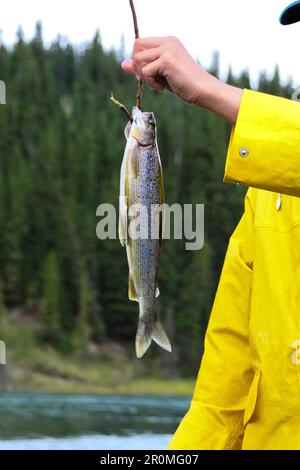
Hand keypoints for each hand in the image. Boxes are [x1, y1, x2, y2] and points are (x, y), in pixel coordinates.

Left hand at [122, 36, 241, 123]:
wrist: (202, 90)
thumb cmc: (183, 84)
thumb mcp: (160, 74)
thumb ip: (143, 67)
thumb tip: (123, 64)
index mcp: (168, 41)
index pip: (140, 43)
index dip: (138, 60)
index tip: (147, 74)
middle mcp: (167, 41)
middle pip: (136, 46)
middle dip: (137, 65)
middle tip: (149, 79)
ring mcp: (167, 49)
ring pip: (138, 59)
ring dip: (144, 76)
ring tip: (158, 84)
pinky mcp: (167, 60)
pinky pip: (145, 71)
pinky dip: (151, 83)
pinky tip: (162, 87)